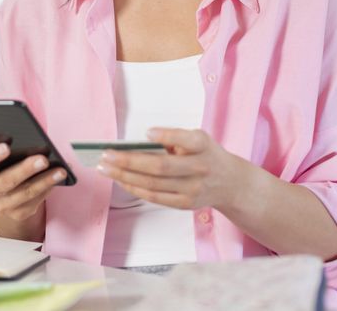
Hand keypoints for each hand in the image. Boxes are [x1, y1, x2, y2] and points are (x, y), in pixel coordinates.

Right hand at [0, 144, 67, 224]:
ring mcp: (2, 206)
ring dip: (45, 181)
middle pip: (7, 181)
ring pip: (26, 193)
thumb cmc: (3, 167)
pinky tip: (57, 179)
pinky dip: (48, 188)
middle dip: (26, 169)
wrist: (3, 195)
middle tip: (43, 159)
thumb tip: (31, 141)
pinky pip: (35, 201)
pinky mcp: (18, 214)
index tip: (6, 147)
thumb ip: (7, 150)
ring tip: (60, 171)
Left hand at [96, 128, 242, 210]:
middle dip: (129, 161)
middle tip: (106, 155)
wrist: (231, 183)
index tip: (147, 133)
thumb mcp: (199, 139)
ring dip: (124, 176)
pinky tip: (119, 180)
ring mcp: (192, 189)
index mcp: (203, 146)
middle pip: (160, 167)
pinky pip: (154, 197)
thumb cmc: (207, 155)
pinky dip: (134, 188)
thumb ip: (175, 138)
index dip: (166, 136)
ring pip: (152, 184)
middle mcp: (199, 168)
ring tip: (105, 168)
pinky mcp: (184, 204)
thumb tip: (139, 143)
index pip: (186, 139)